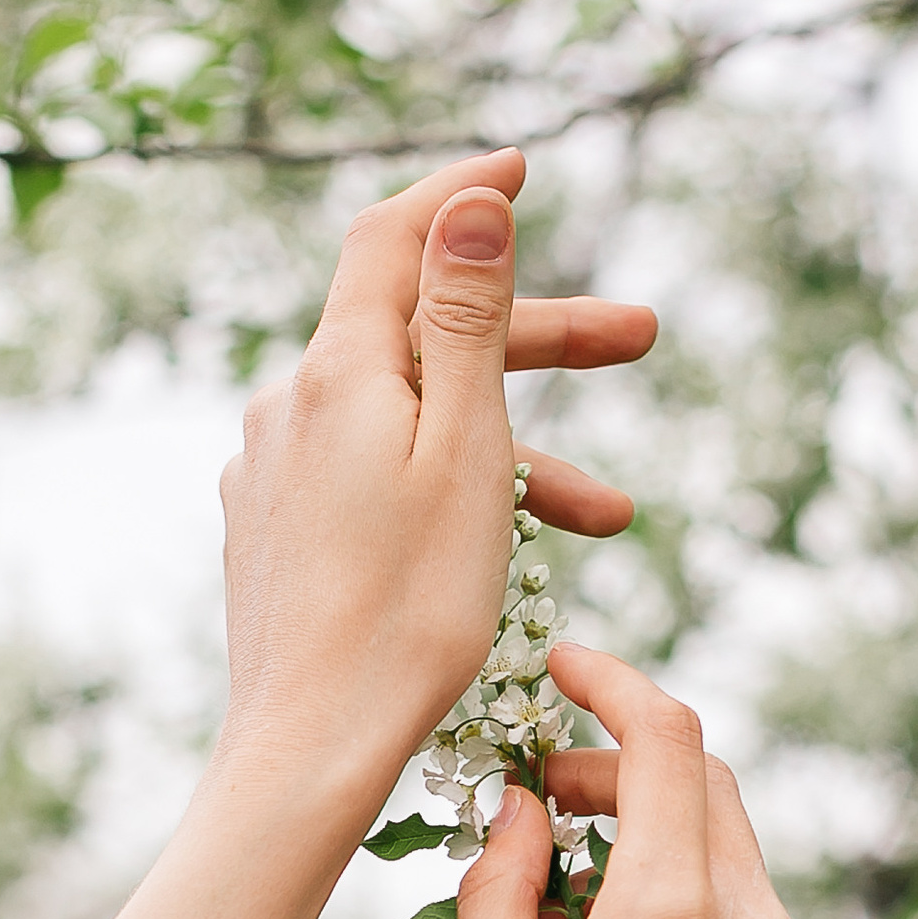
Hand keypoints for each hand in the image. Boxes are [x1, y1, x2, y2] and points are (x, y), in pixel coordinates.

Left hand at [84, 149, 650, 918]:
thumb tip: (470, 199)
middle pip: (417, 335)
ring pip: (408, 424)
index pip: (392, 235)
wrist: (311, 752)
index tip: (524, 166)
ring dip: (512, 450)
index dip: (460, 193)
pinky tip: (497, 549)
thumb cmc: (407, 613)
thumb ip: (467, 319)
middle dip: (534, 338)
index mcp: (336, 372)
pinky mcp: (275, 536)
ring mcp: (274, 475)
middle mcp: (289, 408)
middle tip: (643, 341)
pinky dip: (449, 491)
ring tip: (609, 519)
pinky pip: (374, 481)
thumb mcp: (467, 449)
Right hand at [453, 646, 836, 918]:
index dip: (613, 681)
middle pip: (707, 781)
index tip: (560, 668)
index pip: (669, 734)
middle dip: (625, 758)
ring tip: (560, 877)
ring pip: (728, 849)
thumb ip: (505, 888)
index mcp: (677, 912)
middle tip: (541, 785)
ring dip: (652, 830)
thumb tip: (524, 807)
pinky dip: (682, 896)